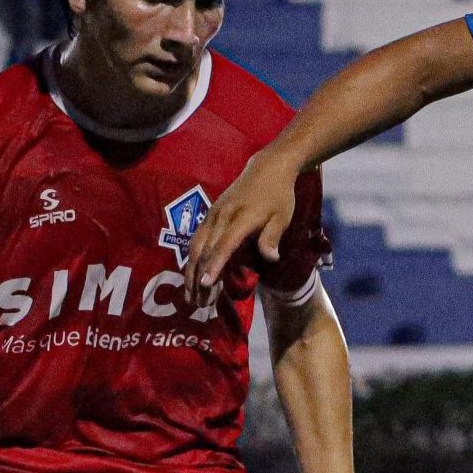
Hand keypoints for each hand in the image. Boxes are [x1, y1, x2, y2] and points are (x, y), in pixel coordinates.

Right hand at [186, 149, 302, 309]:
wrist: (267, 168)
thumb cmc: (278, 196)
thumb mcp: (282, 216)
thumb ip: (272, 237)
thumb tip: (270, 258)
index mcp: (241, 218)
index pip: (224, 245)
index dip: (214, 265)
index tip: (205, 284)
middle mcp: (221, 216)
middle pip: (204, 250)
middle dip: (198, 277)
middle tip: (198, 303)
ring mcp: (213, 215)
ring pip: (195, 246)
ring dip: (190, 271)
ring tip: (191, 295)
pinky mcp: (209, 216)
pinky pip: (196, 240)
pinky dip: (192, 259)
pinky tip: (192, 275)